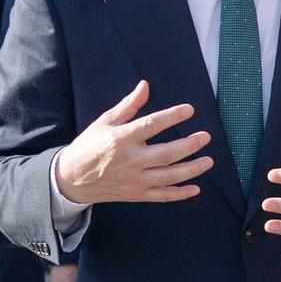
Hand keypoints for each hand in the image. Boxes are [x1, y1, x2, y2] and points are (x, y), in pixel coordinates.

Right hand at [55, 80, 211, 204]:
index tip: (189, 110)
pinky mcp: (136, 194)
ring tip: (209, 160)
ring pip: (169, 176)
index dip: (172, 117)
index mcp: (121, 139)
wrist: (71, 179)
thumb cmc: (89, 146)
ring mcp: (134, 180)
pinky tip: (196, 189)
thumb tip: (145, 86)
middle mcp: (130, 160)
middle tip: (206, 136)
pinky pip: (162, 196)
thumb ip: (128, 106)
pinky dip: (180, 194)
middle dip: (189, 145)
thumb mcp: (105, 122)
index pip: (152, 125)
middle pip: (166, 154)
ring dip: (191, 169)